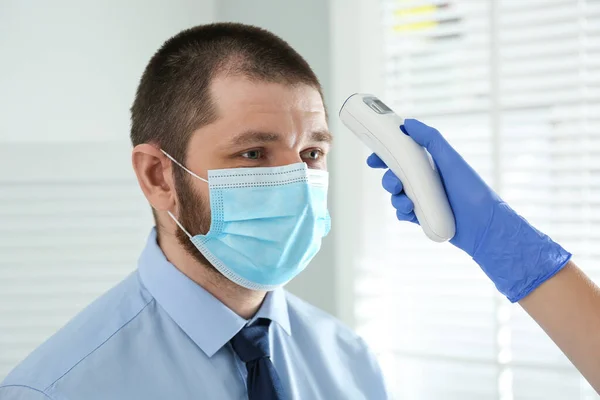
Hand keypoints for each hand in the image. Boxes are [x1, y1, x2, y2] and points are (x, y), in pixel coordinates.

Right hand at [367, 119, 570, 301]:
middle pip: (395, 177)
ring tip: (408, 204)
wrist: (484, 226)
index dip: (385, 156)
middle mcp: (426, 181)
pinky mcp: (424, 218)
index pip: (402, 156)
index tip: (373, 159)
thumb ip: (431, 139)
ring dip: (396, 199)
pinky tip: (410, 215)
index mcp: (431, 164)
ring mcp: (424, 200)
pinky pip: (403, 214)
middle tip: (395, 185)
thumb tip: (408, 123)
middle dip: (388, 180)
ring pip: (397, 197)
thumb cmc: (472, 191)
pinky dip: (402, 214)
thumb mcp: (451, 160)